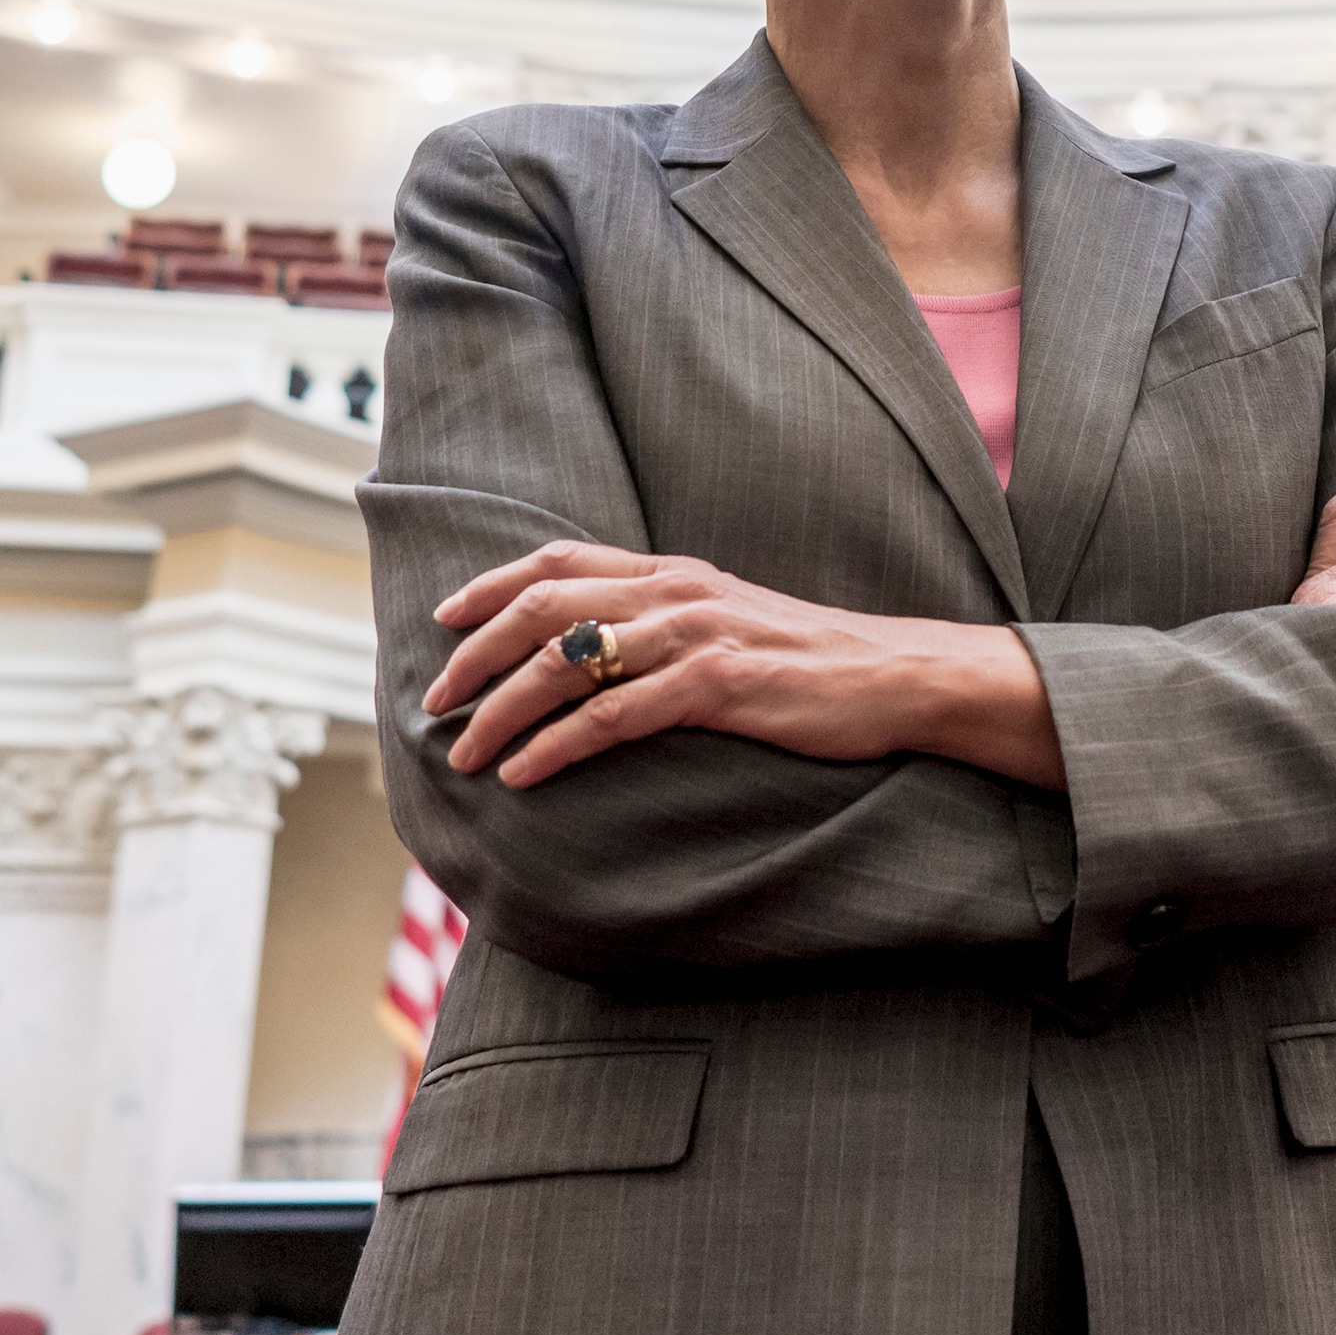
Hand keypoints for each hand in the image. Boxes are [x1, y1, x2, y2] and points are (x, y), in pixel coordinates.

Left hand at [421, 544, 1056, 788]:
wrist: (900, 674)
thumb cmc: (814, 663)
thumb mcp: (732, 622)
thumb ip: (669, 623)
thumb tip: (600, 655)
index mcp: (675, 571)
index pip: (561, 560)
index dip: (491, 585)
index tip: (443, 619)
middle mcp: (676, 590)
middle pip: (544, 605)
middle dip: (476, 653)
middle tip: (436, 702)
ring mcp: (697, 634)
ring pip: (567, 662)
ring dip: (502, 709)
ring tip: (465, 752)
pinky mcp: (720, 685)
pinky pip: (615, 715)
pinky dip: (557, 746)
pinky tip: (525, 775)